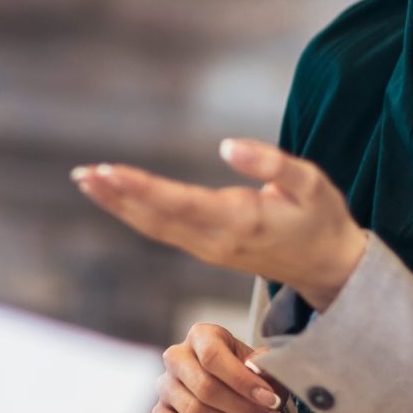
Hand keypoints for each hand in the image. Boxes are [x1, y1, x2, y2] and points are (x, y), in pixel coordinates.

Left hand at [73, 138, 368, 308]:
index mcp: (241, 221)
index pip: (180, 203)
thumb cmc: (320, 216)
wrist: (329, 266)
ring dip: (119, 205)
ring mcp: (209, 250)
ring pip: (154, 227)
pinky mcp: (207, 250)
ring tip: (87, 180)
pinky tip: (115, 197)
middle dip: (117, 196)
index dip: (142, 188)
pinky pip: (162, 231)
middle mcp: (217, 241)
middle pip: (156, 219)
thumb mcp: (310, 183)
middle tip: (83, 174)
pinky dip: (134, 212)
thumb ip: (271, 163)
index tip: (109, 171)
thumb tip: (227, 146)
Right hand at [154, 323, 283, 412]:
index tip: (270, 399)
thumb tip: (256, 365)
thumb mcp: (263, 369)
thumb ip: (264, 365)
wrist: (229, 404)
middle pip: (204, 387)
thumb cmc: (247, 380)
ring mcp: (164, 386)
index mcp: (201, 336)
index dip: (243, 381)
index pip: (213, 355)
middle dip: (244, 409)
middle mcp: (176, 357)